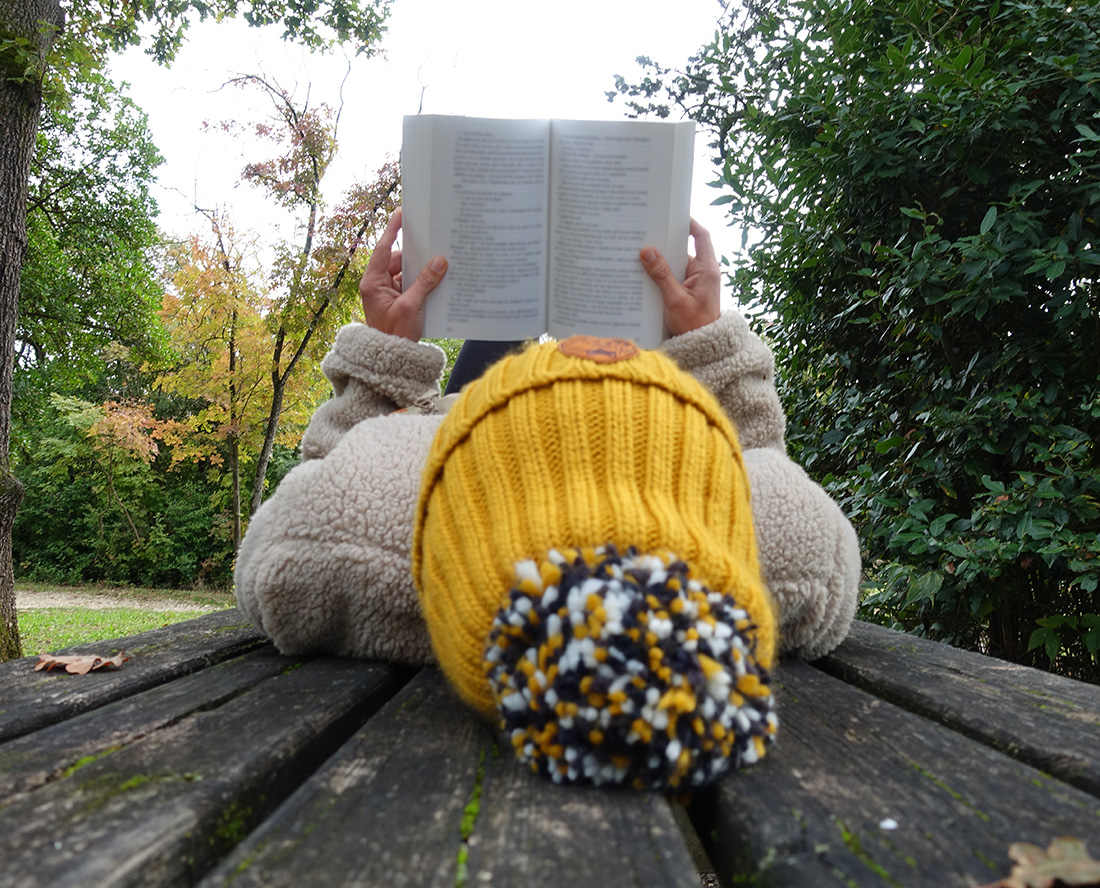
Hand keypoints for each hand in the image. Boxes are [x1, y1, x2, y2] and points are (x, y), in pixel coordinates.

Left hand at [359, 207, 447, 340]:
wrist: (389, 361)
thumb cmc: (393, 335)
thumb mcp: (411, 307)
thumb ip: (425, 282)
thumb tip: (440, 261)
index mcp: (373, 283)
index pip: (384, 249)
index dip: (393, 230)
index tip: (401, 213)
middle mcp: (378, 285)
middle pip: (399, 261)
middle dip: (416, 256)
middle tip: (434, 245)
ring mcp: (388, 294)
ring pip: (407, 274)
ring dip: (422, 272)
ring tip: (441, 265)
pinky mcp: (399, 303)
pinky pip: (412, 286)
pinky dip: (424, 284)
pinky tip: (439, 282)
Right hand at [640, 218, 720, 335]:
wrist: (703, 349)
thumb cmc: (694, 325)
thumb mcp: (675, 300)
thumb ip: (661, 275)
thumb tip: (647, 251)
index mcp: (707, 269)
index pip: (701, 236)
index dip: (689, 223)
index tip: (672, 214)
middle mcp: (702, 272)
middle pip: (683, 248)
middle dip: (666, 242)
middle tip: (646, 233)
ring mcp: (694, 282)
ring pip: (675, 264)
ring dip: (660, 260)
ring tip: (639, 252)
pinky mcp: (686, 291)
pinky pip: (672, 277)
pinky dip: (660, 274)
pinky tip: (644, 274)